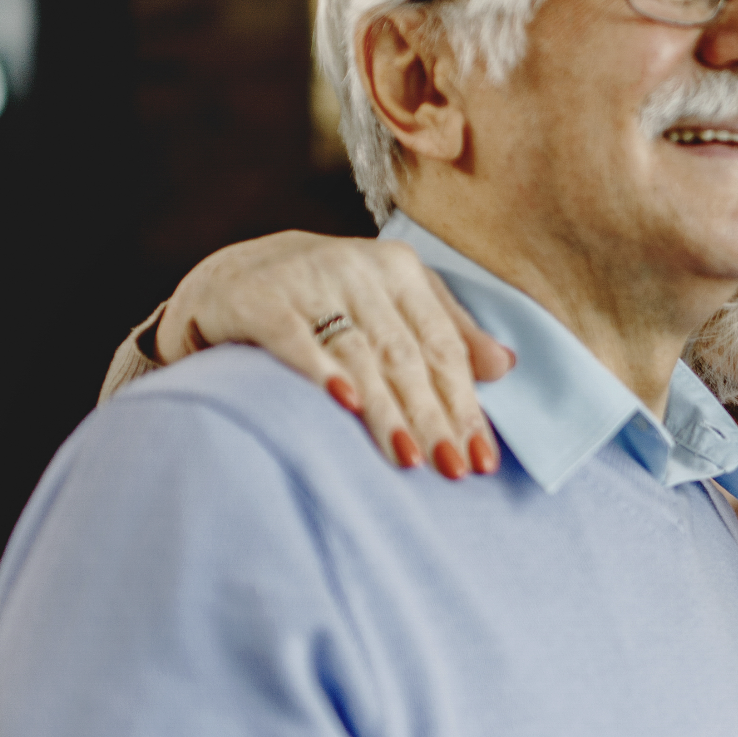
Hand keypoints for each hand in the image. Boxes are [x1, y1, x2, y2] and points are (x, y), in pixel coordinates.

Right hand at [156, 231, 516, 477]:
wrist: (232, 276)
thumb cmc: (329, 300)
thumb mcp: (391, 303)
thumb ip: (447, 331)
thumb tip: (505, 366)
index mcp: (400, 270)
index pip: (442, 348)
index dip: (466, 405)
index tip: (482, 459)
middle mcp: (358, 267)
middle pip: (405, 356)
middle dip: (432, 417)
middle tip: (451, 468)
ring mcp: (307, 279)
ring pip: (358, 354)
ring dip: (386, 409)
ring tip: (409, 457)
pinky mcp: (259, 297)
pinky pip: (294, 338)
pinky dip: (319, 370)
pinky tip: (344, 404)